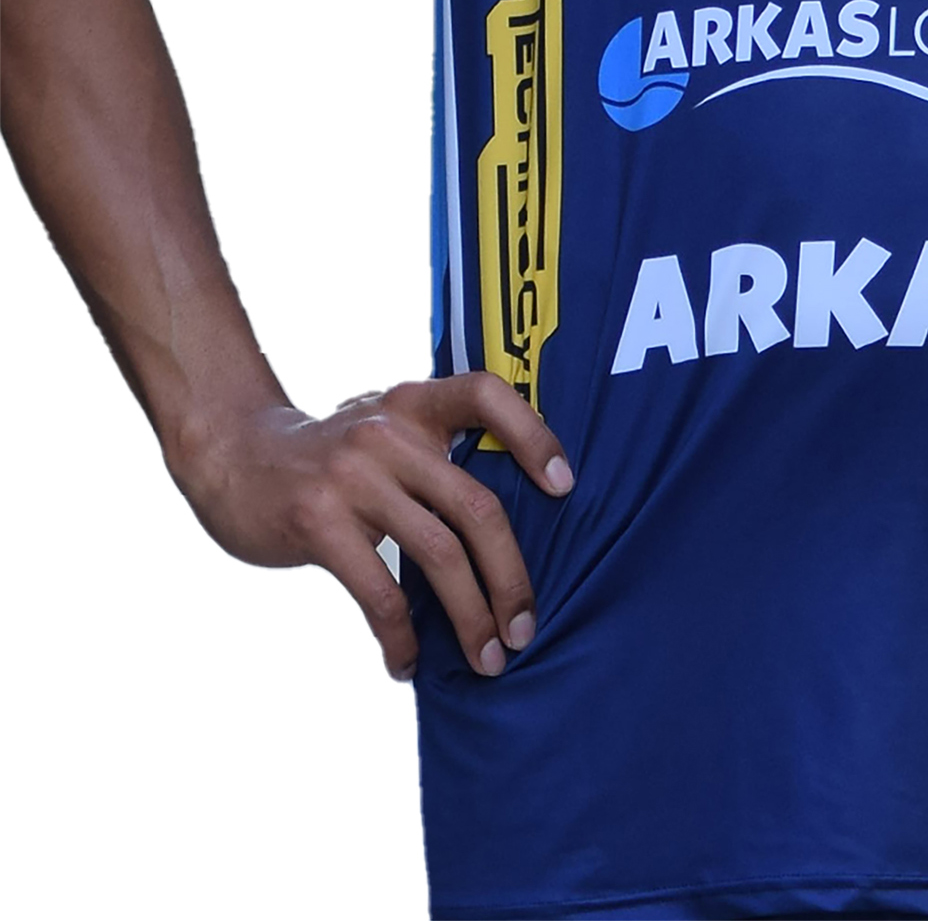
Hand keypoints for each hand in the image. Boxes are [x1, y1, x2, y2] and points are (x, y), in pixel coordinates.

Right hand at [178, 373, 572, 681]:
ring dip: (470, 618)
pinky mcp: (317, 521)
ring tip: (485, 660)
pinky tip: (407, 663)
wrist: (231, 455)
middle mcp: (390, 431)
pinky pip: (380, 592)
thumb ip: (431, 453)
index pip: (487, 393)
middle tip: (524, 631)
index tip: (565, 488)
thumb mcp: (381, 428)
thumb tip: (503, 528)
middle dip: (510, 578)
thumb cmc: (326, 456)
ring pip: (439, 555)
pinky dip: (402, 637)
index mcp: (413, 402)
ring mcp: (353, 475)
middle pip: (477, 506)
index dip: (534, 435)